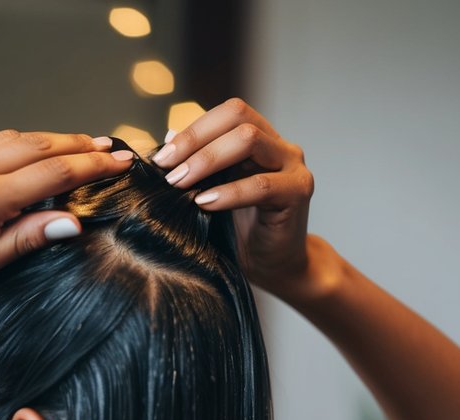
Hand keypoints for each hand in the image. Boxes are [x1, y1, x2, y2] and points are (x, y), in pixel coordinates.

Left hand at [0, 130, 133, 297]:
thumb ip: (26, 238)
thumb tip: (73, 222)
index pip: (53, 172)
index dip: (92, 166)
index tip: (119, 162)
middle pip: (41, 145)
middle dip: (80, 145)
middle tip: (110, 148)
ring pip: (18, 137)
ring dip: (54, 140)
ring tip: (83, 146)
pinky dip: (22, 142)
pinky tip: (37, 150)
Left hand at [151, 98, 315, 299]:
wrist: (271, 264)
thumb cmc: (238, 229)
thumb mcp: (210, 191)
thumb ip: (195, 165)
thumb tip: (167, 136)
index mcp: (259, 138)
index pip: (227, 113)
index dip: (192, 130)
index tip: (161, 158)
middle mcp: (279, 145)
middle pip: (238, 117)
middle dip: (196, 141)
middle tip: (168, 172)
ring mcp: (292, 165)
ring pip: (250, 140)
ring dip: (208, 160)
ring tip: (180, 184)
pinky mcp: (298, 191)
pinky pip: (261, 184)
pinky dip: (228, 192)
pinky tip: (205, 203)